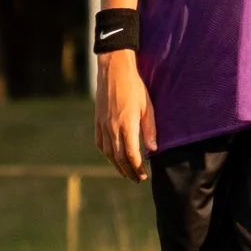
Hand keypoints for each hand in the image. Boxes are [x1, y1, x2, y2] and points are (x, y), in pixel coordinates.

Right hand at [93, 53, 155, 181]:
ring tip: (126, 173)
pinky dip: (107, 154)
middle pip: (119, 158)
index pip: (131, 155)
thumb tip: (152, 150)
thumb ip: (150, 129)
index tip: (144, 175)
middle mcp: (112, 128)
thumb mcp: (148, 107)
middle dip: (129, 171)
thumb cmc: (134, 87)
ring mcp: (102, 125)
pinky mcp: (97, 121)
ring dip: (117, 166)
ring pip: (108, 153)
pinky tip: (112, 158)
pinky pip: (100, 144)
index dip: (137, 168)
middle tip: (137, 179)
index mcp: (127, 124)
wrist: (113, 71)